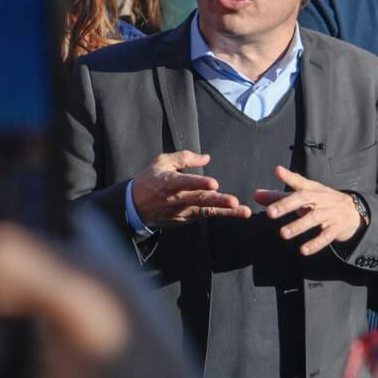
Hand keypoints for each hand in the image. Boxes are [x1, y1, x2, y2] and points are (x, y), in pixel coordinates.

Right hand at [130, 151, 250, 228]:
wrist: (134, 206)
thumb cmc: (150, 180)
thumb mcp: (162, 162)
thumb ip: (185, 158)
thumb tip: (207, 158)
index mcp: (169, 183)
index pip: (186, 183)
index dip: (200, 184)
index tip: (214, 184)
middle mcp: (177, 199)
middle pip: (200, 200)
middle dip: (218, 201)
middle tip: (234, 201)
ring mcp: (182, 212)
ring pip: (207, 211)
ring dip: (226, 212)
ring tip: (242, 211)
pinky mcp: (186, 219)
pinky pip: (205, 216)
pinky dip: (221, 214)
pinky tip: (236, 212)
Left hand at [254, 165, 364, 255]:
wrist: (354, 212)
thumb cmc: (322, 202)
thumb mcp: (303, 196)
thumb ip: (278, 196)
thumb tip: (255, 195)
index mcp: (313, 189)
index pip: (300, 181)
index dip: (289, 176)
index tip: (278, 171)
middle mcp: (322, 199)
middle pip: (305, 198)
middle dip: (287, 205)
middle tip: (270, 213)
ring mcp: (330, 213)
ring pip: (314, 218)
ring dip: (299, 226)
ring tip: (283, 234)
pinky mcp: (336, 228)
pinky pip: (326, 236)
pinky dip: (315, 244)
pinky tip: (303, 251)